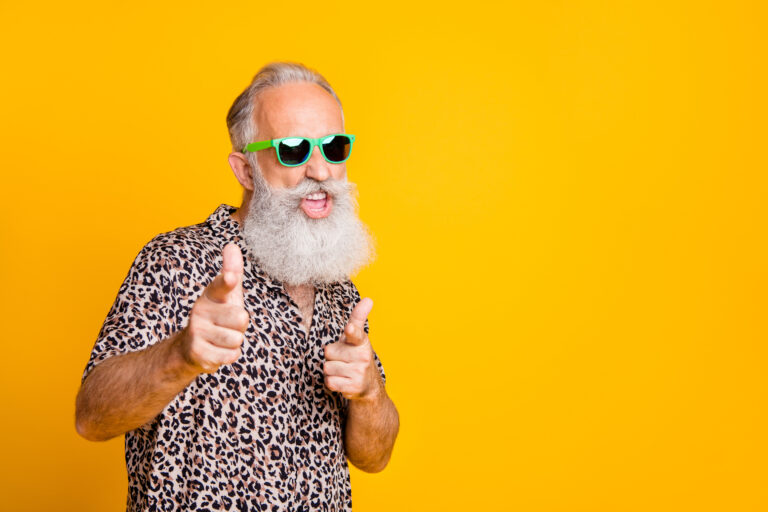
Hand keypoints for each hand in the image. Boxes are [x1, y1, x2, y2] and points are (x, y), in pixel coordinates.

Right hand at [177, 243, 248, 373]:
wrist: (191, 349)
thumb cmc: (217, 316)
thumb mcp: (226, 295)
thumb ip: (232, 271)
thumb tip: (232, 245)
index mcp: (210, 295)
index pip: (220, 285)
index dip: (227, 281)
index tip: (232, 277)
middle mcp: (200, 310)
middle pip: (241, 318)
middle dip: (240, 326)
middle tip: (227, 326)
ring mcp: (197, 331)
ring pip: (237, 338)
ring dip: (234, 342)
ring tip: (222, 338)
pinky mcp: (198, 352)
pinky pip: (231, 355)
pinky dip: (229, 355)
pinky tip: (218, 351)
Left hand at [323, 298, 382, 400]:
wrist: (369, 385)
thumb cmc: (357, 355)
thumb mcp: (358, 337)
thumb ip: (358, 318)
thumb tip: (369, 299)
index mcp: (362, 341)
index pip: (356, 334)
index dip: (352, 331)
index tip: (350, 328)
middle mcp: (363, 356)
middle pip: (329, 352)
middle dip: (332, 356)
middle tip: (344, 360)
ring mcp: (359, 372)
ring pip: (327, 367)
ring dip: (332, 370)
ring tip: (344, 371)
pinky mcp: (353, 387)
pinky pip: (330, 381)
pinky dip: (332, 382)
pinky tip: (343, 381)